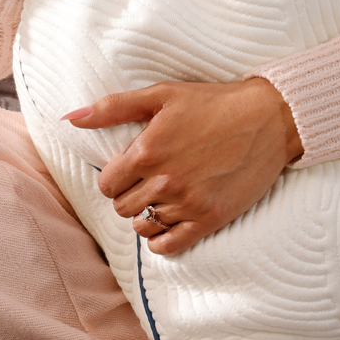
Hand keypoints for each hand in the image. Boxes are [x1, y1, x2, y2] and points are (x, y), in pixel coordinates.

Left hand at [64, 78, 303, 254]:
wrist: (269, 118)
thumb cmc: (214, 102)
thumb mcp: (162, 93)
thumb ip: (114, 107)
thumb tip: (70, 117)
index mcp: (147, 150)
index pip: (107, 184)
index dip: (115, 177)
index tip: (129, 169)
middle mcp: (164, 181)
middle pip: (122, 207)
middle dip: (129, 195)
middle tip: (147, 181)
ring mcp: (187, 203)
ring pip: (143, 226)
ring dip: (147, 214)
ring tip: (162, 196)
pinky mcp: (210, 219)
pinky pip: (169, 245)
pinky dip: (161, 239)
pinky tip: (167, 222)